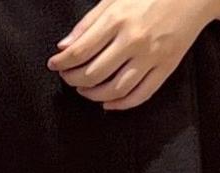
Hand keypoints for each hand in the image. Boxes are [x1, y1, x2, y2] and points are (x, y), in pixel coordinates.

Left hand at [47, 0, 214, 110]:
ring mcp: (150, 57)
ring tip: (84, 90)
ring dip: (94, 95)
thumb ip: (89, 23)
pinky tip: (108, 104)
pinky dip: (120, 105)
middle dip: (74, 79)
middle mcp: (133, 40)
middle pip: (94, 74)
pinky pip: (140, 95)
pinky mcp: (165, 68)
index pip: (80, 51)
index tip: (54, 65)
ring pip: (114, 89)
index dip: (63, 62)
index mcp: (117, 19)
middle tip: (68, 78)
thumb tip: (64, 46)